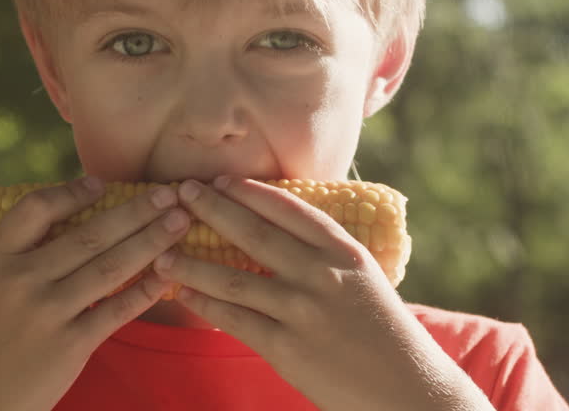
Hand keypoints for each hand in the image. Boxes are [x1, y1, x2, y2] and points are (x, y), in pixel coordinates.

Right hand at [0, 177, 189, 410]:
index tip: (101, 184)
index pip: (35, 209)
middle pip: (88, 234)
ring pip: (110, 266)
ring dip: (151, 240)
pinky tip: (168, 272)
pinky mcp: (70, 345)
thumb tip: (72, 217)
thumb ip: (20, 255)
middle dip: (135, 210)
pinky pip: (118, 309)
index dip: (71, 192)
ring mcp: (47, 313)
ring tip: (180, 221)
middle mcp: (20, 281)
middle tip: (170, 193)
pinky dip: (146, 288)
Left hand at [152, 177, 494, 410]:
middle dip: (211, 207)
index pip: (288, 208)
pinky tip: (184, 293)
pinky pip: (234, 319)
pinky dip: (205, 304)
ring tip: (161, 251)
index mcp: (343, 251)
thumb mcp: (363, 278)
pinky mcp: (287, 348)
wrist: (408, 390)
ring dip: (191, 262)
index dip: (249, 191)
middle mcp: (321, 274)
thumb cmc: (384, 332)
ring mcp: (302, 311)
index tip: (220, 178)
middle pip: (253, 232)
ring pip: (232, 278)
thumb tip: (278, 226)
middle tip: (181, 191)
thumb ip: (325, 253)